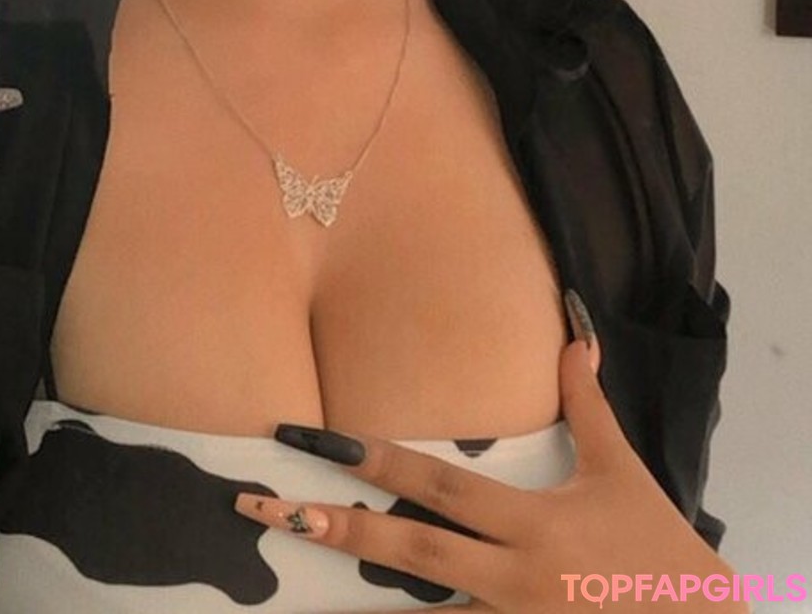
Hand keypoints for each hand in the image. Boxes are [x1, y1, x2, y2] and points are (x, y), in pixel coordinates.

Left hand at [236, 327, 737, 612]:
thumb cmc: (658, 548)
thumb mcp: (621, 472)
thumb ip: (587, 407)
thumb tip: (574, 334)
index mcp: (532, 525)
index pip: (439, 486)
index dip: (376, 461)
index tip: (318, 443)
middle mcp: (513, 579)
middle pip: (408, 551)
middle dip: (334, 529)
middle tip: (264, 510)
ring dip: (356, 600)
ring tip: (291, 580)